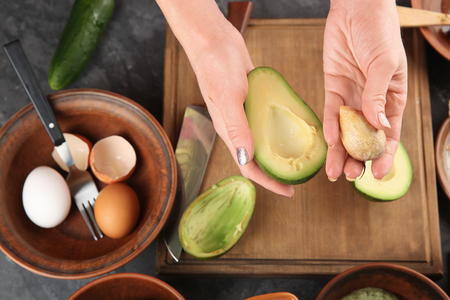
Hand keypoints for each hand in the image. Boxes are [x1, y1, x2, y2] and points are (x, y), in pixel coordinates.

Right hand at [192, 20, 294, 197]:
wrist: (214, 40)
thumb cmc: (215, 66)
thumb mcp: (228, 97)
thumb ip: (236, 127)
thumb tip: (247, 157)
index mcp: (229, 131)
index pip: (249, 166)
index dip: (268, 182)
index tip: (289, 192)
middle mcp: (238, 126)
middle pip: (258, 158)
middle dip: (277, 172)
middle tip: (299, 177)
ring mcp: (246, 114)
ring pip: (264, 140)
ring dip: (280, 152)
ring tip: (301, 158)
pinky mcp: (253, 100)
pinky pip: (268, 121)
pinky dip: (281, 129)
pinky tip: (295, 127)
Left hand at [323, 0, 407, 180]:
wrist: (356, 8)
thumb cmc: (380, 31)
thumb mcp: (385, 64)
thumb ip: (378, 96)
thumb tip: (379, 126)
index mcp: (392, 99)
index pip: (389, 134)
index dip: (384, 156)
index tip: (378, 174)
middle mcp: (371, 102)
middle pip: (364, 138)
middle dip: (358, 159)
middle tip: (350, 175)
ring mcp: (351, 96)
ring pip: (345, 131)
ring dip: (340, 152)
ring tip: (335, 171)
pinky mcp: (333, 87)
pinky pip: (330, 112)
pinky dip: (329, 127)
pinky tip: (329, 142)